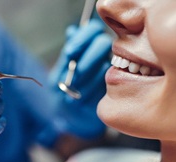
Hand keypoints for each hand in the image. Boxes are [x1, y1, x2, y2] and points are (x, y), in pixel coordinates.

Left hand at [37, 19, 111, 146]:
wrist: (71, 118)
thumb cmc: (62, 93)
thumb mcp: (57, 75)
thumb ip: (67, 56)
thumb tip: (72, 31)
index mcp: (88, 46)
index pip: (92, 29)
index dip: (82, 38)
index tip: (69, 53)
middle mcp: (102, 55)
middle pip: (103, 43)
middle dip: (87, 60)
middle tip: (75, 75)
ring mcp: (112, 71)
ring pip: (105, 65)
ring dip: (87, 79)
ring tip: (73, 91)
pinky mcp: (118, 88)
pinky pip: (110, 84)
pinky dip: (92, 92)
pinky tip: (82, 100)